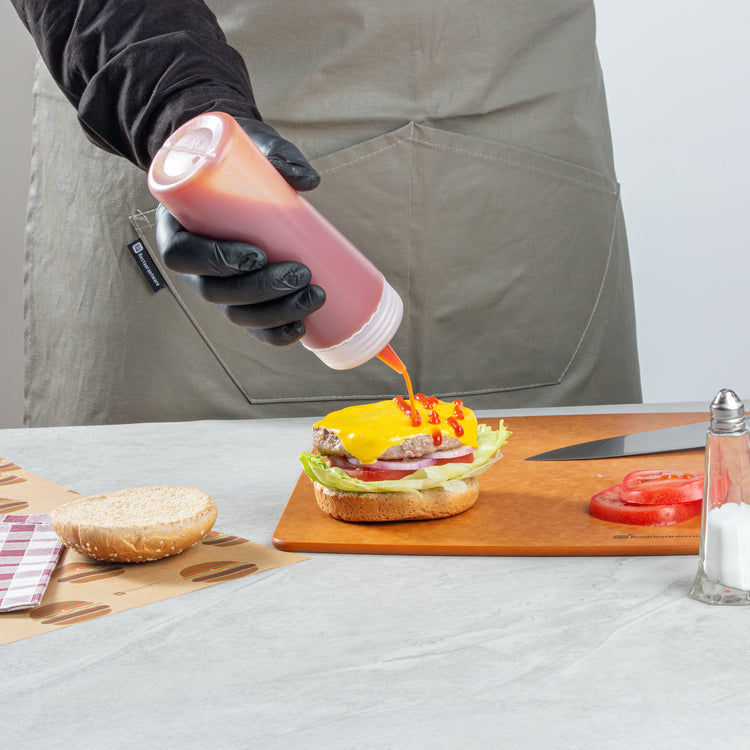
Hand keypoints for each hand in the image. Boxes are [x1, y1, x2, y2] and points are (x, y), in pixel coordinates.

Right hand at [155, 118, 324, 344]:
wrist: (237, 175)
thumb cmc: (240, 161)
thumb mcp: (253, 147)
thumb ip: (278, 155)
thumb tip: (309, 181)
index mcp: (176, 227)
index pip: (181, 255)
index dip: (216, 261)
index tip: (257, 254)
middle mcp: (191, 264)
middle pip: (215, 292)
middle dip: (260, 291)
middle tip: (301, 274)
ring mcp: (215, 284)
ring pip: (236, 313)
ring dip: (274, 313)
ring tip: (313, 296)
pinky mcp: (240, 297)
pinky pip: (251, 325)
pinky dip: (273, 333)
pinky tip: (298, 330)